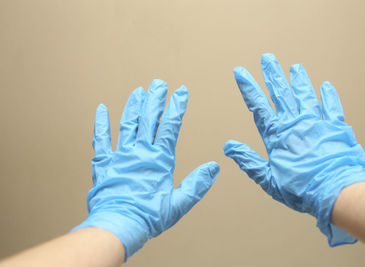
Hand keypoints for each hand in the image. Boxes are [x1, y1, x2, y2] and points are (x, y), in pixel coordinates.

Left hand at [72, 79, 219, 259]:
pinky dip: (101, 124)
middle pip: (149, 119)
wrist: (119, 225)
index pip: (170, 127)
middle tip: (159, 83)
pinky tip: (102, 109)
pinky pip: (101, 140)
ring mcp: (120, 156)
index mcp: (159, 160)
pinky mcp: (104, 163)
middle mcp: (140, 152)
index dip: (177, 108)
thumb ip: (197, 184)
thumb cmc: (149, 216)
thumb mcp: (179, 203)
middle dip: (155, 99)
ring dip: (133, 106)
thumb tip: (214, 167)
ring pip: (128, 124)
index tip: (181, 92)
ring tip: (138, 91)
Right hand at [224, 54, 364, 244]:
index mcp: (277, 136)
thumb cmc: (300, 189)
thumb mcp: (267, 179)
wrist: (334, 191)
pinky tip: (325, 86)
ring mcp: (316, 124)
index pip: (258, 106)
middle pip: (281, 94)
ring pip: (305, 96)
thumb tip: (229, 147)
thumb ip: (247, 161)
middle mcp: (295, 125)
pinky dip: (328, 97)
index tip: (241, 72)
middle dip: (272, 75)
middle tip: (267, 58)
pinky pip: (331, 108)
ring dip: (298, 81)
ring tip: (295, 67)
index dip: (248, 88)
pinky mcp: (335, 129)